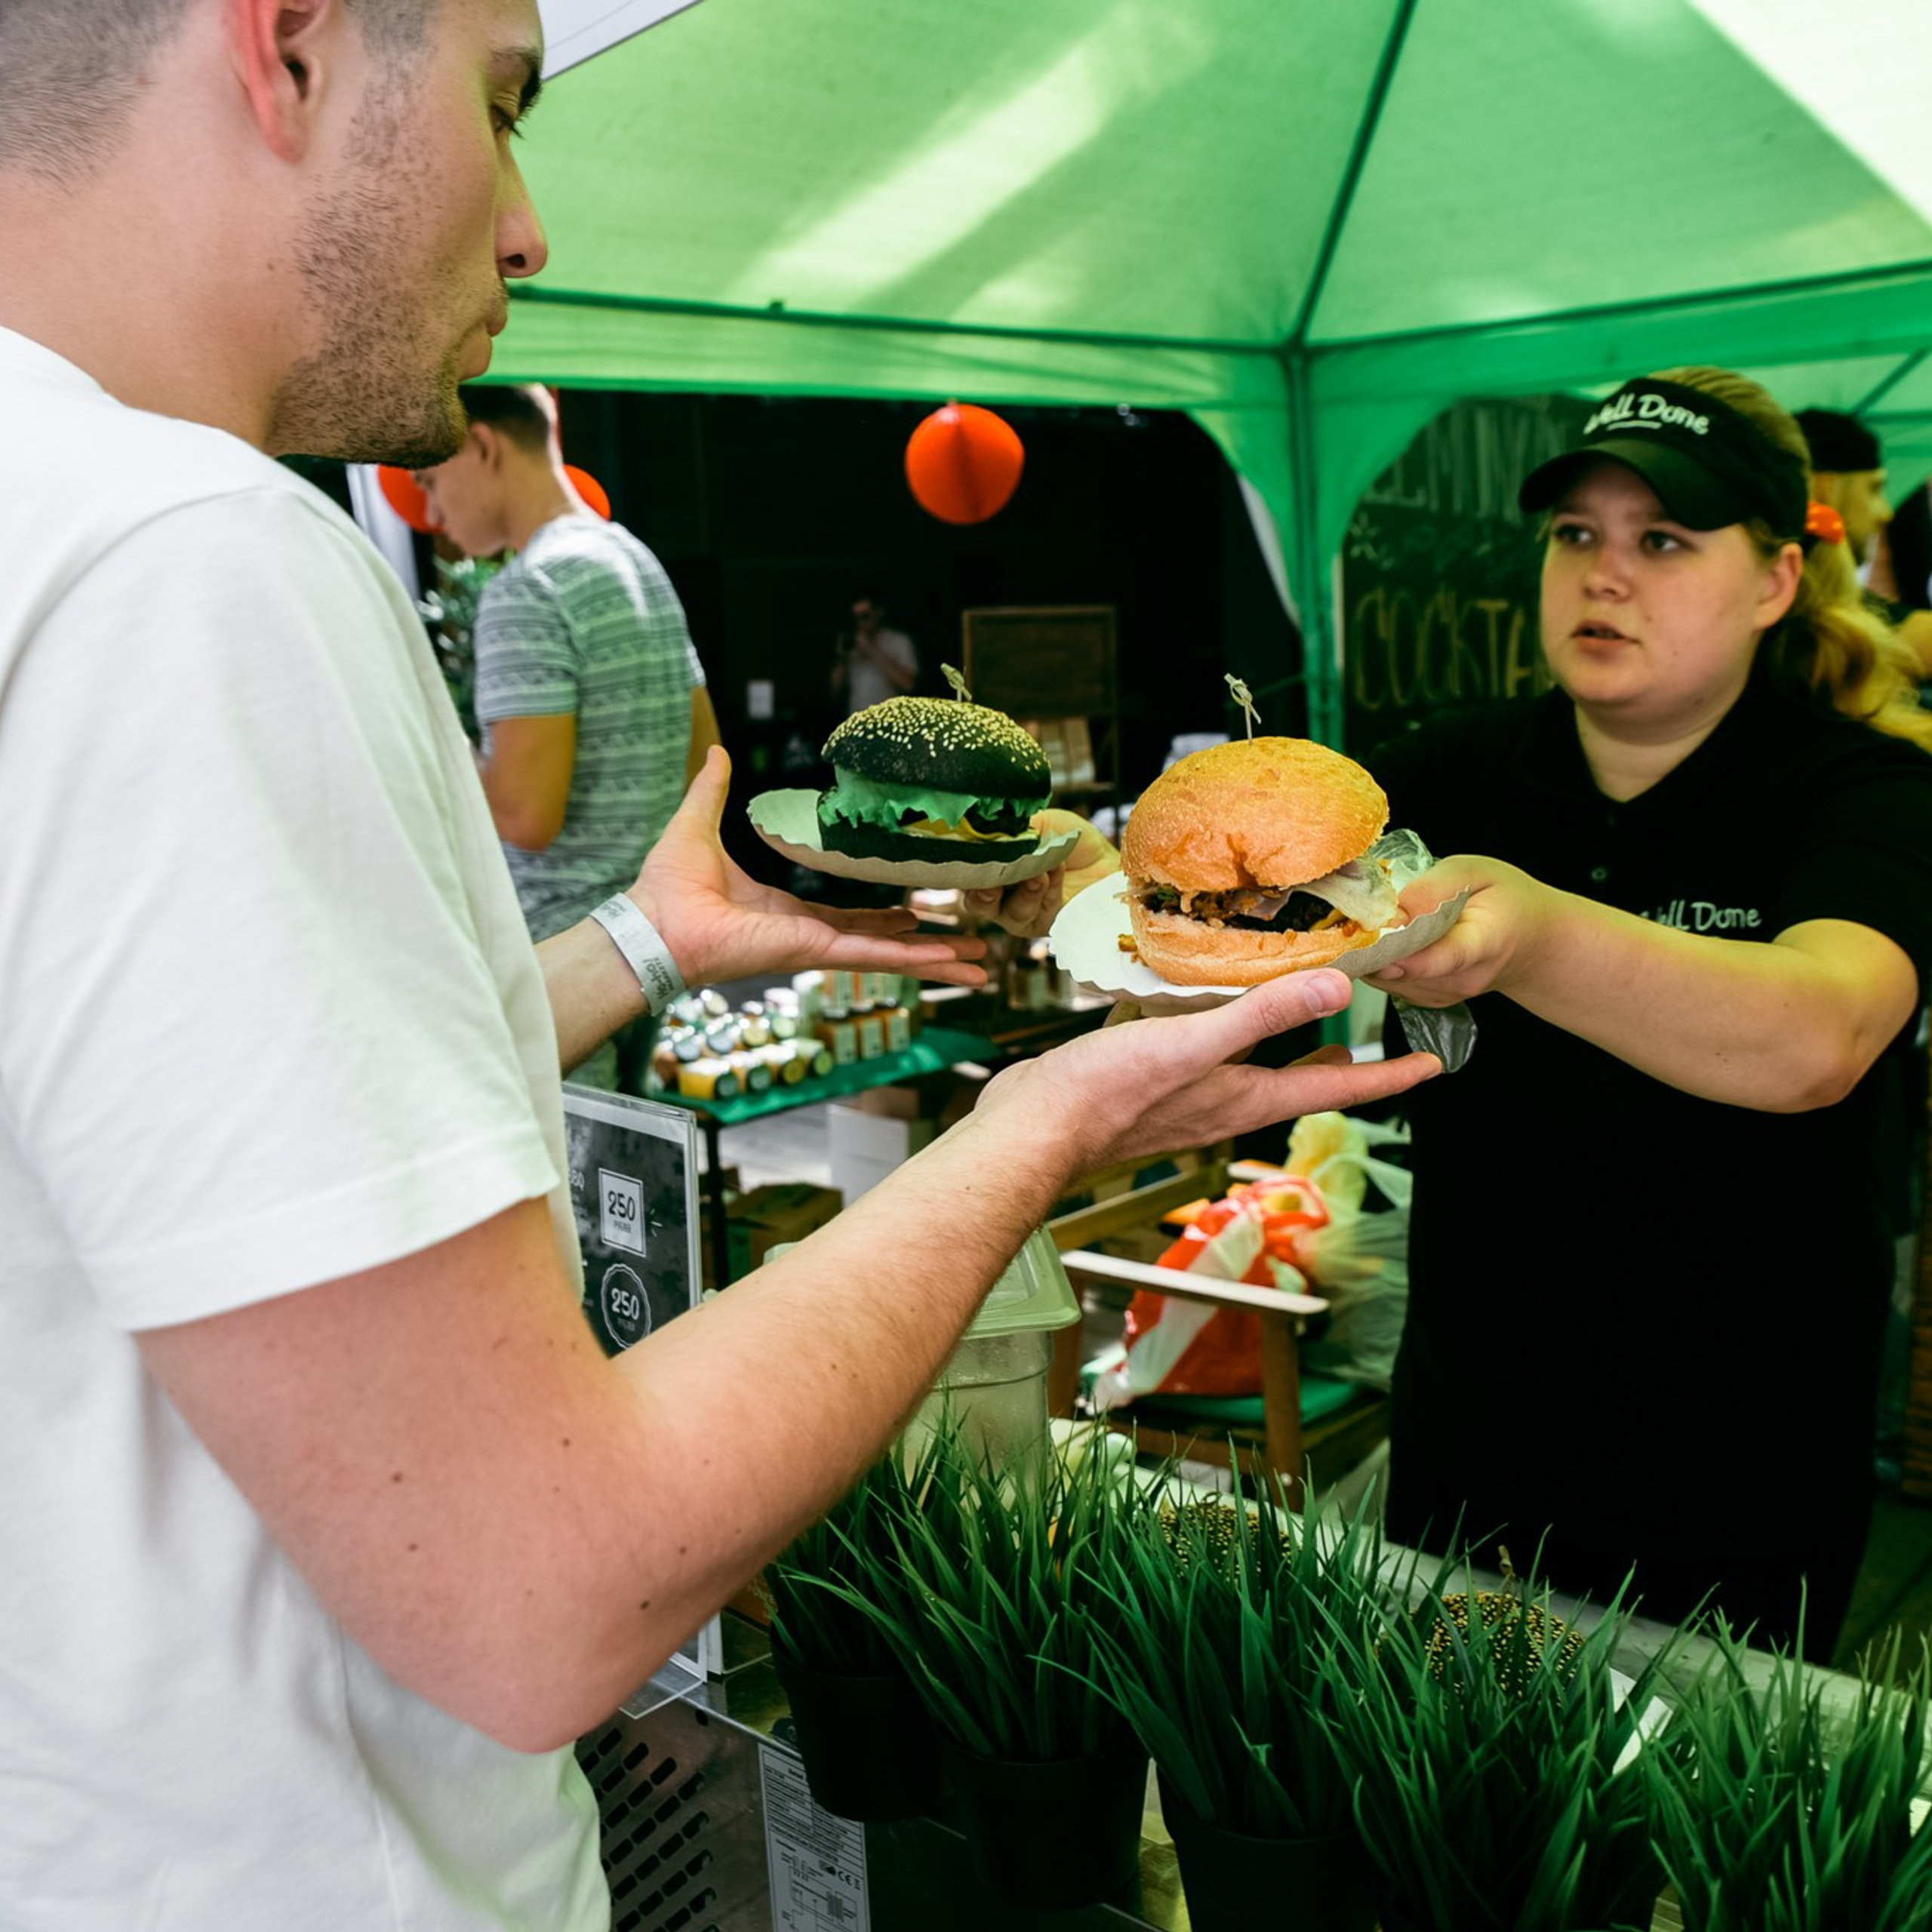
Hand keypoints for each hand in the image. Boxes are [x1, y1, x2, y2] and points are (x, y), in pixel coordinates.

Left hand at [631, 748, 989, 988]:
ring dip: (936, 960)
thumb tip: (717, 753)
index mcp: (788, 912)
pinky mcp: (814, 952)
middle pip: (884, 941)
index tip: (918, 913)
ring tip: (979, 963)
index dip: (887, 917)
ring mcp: (815, 947)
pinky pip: (874, 956)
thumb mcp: (698, 824)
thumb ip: (714, 791)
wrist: (654, 923)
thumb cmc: (667, 887)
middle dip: (928, 947)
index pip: (851, 917)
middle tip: (970, 946)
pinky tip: (948, 962)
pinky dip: (913, 960)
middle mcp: (809, 934)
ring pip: (890, 955)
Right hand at [958, 809, 1119, 938]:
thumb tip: (996, 827)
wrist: (1105, 860)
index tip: (975, 856)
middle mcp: (999, 898)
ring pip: (1011, 912)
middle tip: (997, 878)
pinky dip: (1049, 889)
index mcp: (991, 871)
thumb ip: (1016, 828)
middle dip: (986, 891)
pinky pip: (1041, 912)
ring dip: (1026, 890)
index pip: (967, 875)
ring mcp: (1020, 915)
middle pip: (979, 902)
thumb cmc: (1067, 842)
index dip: (966, 869)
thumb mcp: (1040, 824)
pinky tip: (1056, 870)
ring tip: (1039, 873)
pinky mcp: (1045, 926)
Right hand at [972, 968, 1438, 1174]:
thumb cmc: (1105, 1096)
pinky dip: (1228, 1043)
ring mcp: (1184, 1101)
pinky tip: (1206, 1022)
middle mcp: (1221, 1104)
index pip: (1334, 1089)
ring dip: (1285, 1054)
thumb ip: (1263, 1015)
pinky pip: (1206, 1064)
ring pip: (1252, 1076)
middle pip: (1298, 1085)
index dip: (1386, 1077)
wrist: (1030, 1133)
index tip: (1431, 1066)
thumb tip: (1338, 988)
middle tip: (1376, 1052)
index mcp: (1243, 1097)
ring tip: (1306, 1033)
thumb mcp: (1194, 1044)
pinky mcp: (1146, 1089)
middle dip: (1340, 1070)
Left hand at [1363, 854, 1556, 1006]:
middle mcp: (1462, 979)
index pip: (1442, 957)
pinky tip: (1395, 938)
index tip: (1373, 945)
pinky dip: (1381, 959)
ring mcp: (1444, 994)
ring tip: (1387, 921)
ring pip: (1386, 976)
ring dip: (1374, 949)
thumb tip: (1389, 916)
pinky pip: (1388, 981)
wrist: (1530, 942)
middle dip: (1373, 942)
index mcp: (1484, 942)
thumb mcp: (1475, 873)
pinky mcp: (1428, 1000)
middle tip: (1363, 912)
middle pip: (1402, 967)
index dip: (1404, 954)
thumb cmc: (1504, 900)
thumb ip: (1431, 889)